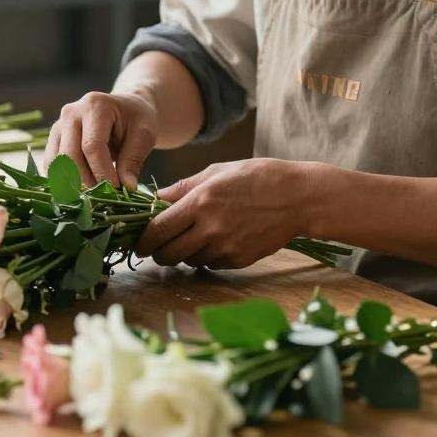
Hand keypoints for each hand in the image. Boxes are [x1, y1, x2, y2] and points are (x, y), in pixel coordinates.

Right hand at [43, 91, 157, 188]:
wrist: (125, 109)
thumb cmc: (136, 119)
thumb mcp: (144, 134)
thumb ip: (133, 159)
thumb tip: (127, 187)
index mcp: (95, 105)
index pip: (92, 145)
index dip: (102, 171)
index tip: (116, 189)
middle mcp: (71, 113)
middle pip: (69, 155)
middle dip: (86, 180)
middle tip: (105, 194)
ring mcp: (58, 126)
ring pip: (56, 163)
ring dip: (73, 183)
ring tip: (95, 192)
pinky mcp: (54, 140)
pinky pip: (52, 165)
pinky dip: (64, 180)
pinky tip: (82, 188)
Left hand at [135, 158, 309, 268]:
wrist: (297, 198)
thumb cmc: (256, 177)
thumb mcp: (216, 172)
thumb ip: (182, 188)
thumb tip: (154, 199)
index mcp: (201, 201)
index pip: (158, 229)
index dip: (143, 239)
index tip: (139, 241)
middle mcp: (210, 228)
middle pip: (168, 253)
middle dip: (158, 252)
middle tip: (159, 245)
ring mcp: (226, 247)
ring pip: (188, 261)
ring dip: (183, 253)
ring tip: (193, 236)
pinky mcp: (239, 260)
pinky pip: (211, 264)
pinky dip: (206, 257)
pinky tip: (216, 240)